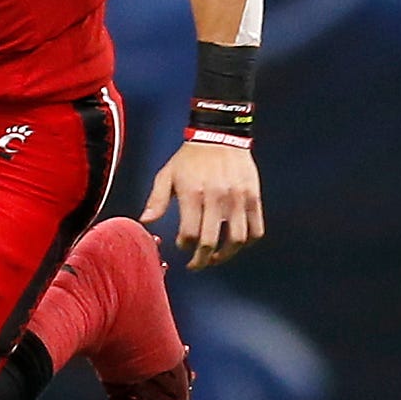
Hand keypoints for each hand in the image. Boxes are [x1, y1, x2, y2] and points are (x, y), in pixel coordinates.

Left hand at [141, 140, 263, 270]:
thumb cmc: (190, 157)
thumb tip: (145, 222)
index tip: (182, 246)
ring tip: (217, 257)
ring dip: (226, 255)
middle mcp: (217, 198)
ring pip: (236, 240)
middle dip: (202, 261)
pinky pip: (256, 229)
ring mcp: (238, 198)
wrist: (220, 134)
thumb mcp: (167, 174)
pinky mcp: (253, 197)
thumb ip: (156, 200)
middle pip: (211, 242)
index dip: (185, 247)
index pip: (189, 234)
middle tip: (196, 265)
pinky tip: (236, 243)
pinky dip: (248, 242)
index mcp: (193, 193)